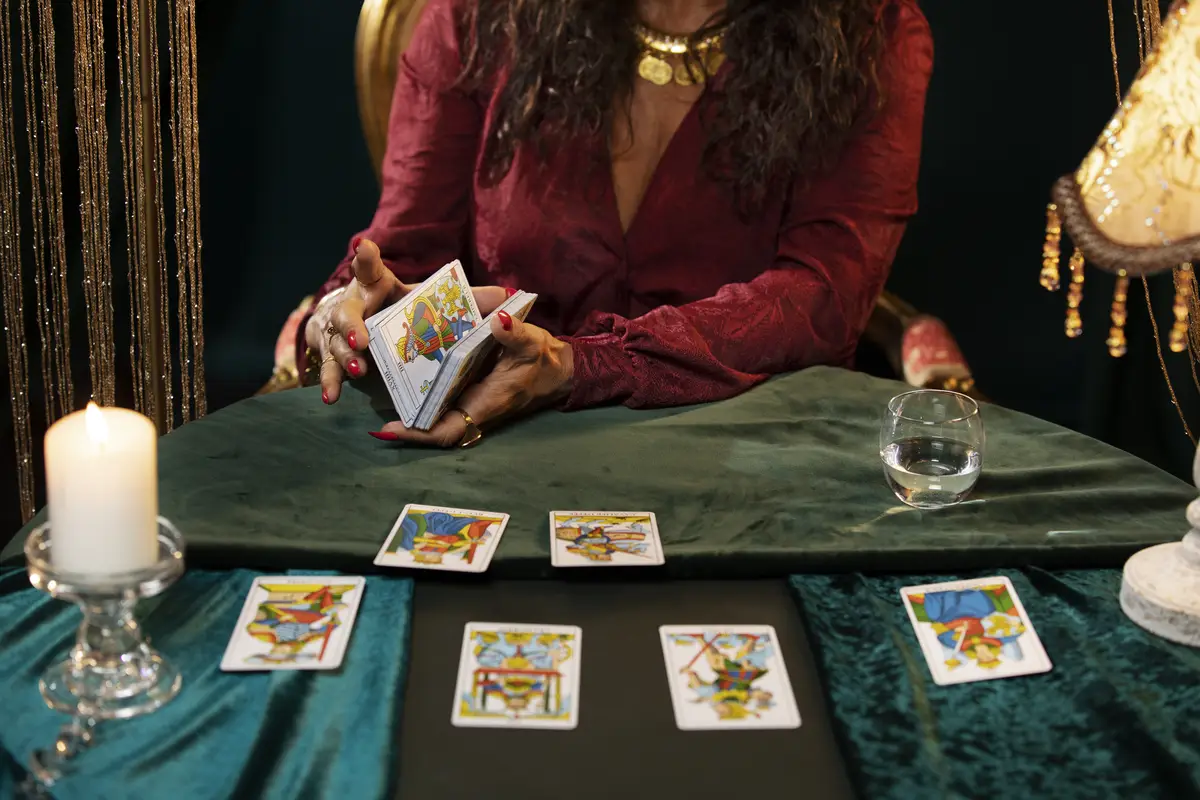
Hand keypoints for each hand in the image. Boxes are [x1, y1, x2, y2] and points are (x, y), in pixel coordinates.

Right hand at [305, 239, 509, 403]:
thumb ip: (472, 300)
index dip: (366, 258)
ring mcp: (341, 335)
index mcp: (379, 287)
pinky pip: (331, 371)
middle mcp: (355, 307)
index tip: (364, 246)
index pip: (371, 269)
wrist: (372, 334)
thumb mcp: (438, 304)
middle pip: (347, 311)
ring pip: (336, 343)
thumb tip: (507, 295)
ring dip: (345, 357)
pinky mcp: (338, 359)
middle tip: (363, 339)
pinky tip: (333, 397)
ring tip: (360, 369)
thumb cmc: (409, 313)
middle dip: (352, 324)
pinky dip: (330, 383)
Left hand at [371, 311, 573, 446]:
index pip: (446, 431)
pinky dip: (423, 390)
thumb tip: (497, 320)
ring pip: (434, 412)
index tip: (390, 428)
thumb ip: (515, 334)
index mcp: (485, 404)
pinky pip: (442, 397)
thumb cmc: (544, 360)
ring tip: (381, 384)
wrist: (558, 369)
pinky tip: (405, 371)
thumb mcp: (532, 343)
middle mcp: (472, 408)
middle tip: (373, 404)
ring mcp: (469, 401)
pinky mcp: (469, 390)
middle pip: (431, 425)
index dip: (417, 434)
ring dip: (411, 404)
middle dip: (405, 421)